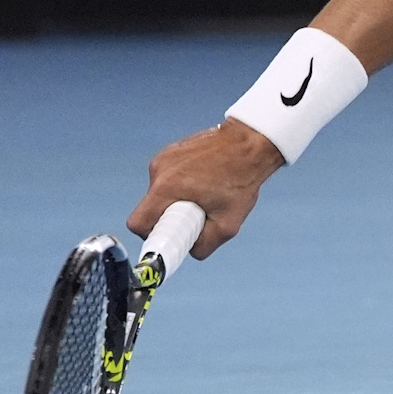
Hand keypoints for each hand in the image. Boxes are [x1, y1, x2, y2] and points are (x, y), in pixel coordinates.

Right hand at [127, 118, 284, 257]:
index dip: (155, 235)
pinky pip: (169, 178)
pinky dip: (183, 184)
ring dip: (179, 200)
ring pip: (161, 193)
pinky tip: (207, 179)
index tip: (174, 236)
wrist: (252, 143)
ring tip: (208, 192)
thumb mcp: (228, 224)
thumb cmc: (242, 179)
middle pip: (151, 209)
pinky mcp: (172, 151)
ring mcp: (164, 157)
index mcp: (166, 187)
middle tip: (198, 214)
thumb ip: (204, 245)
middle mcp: (159, 170)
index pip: (139, 223)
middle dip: (172, 218)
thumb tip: (189, 250)